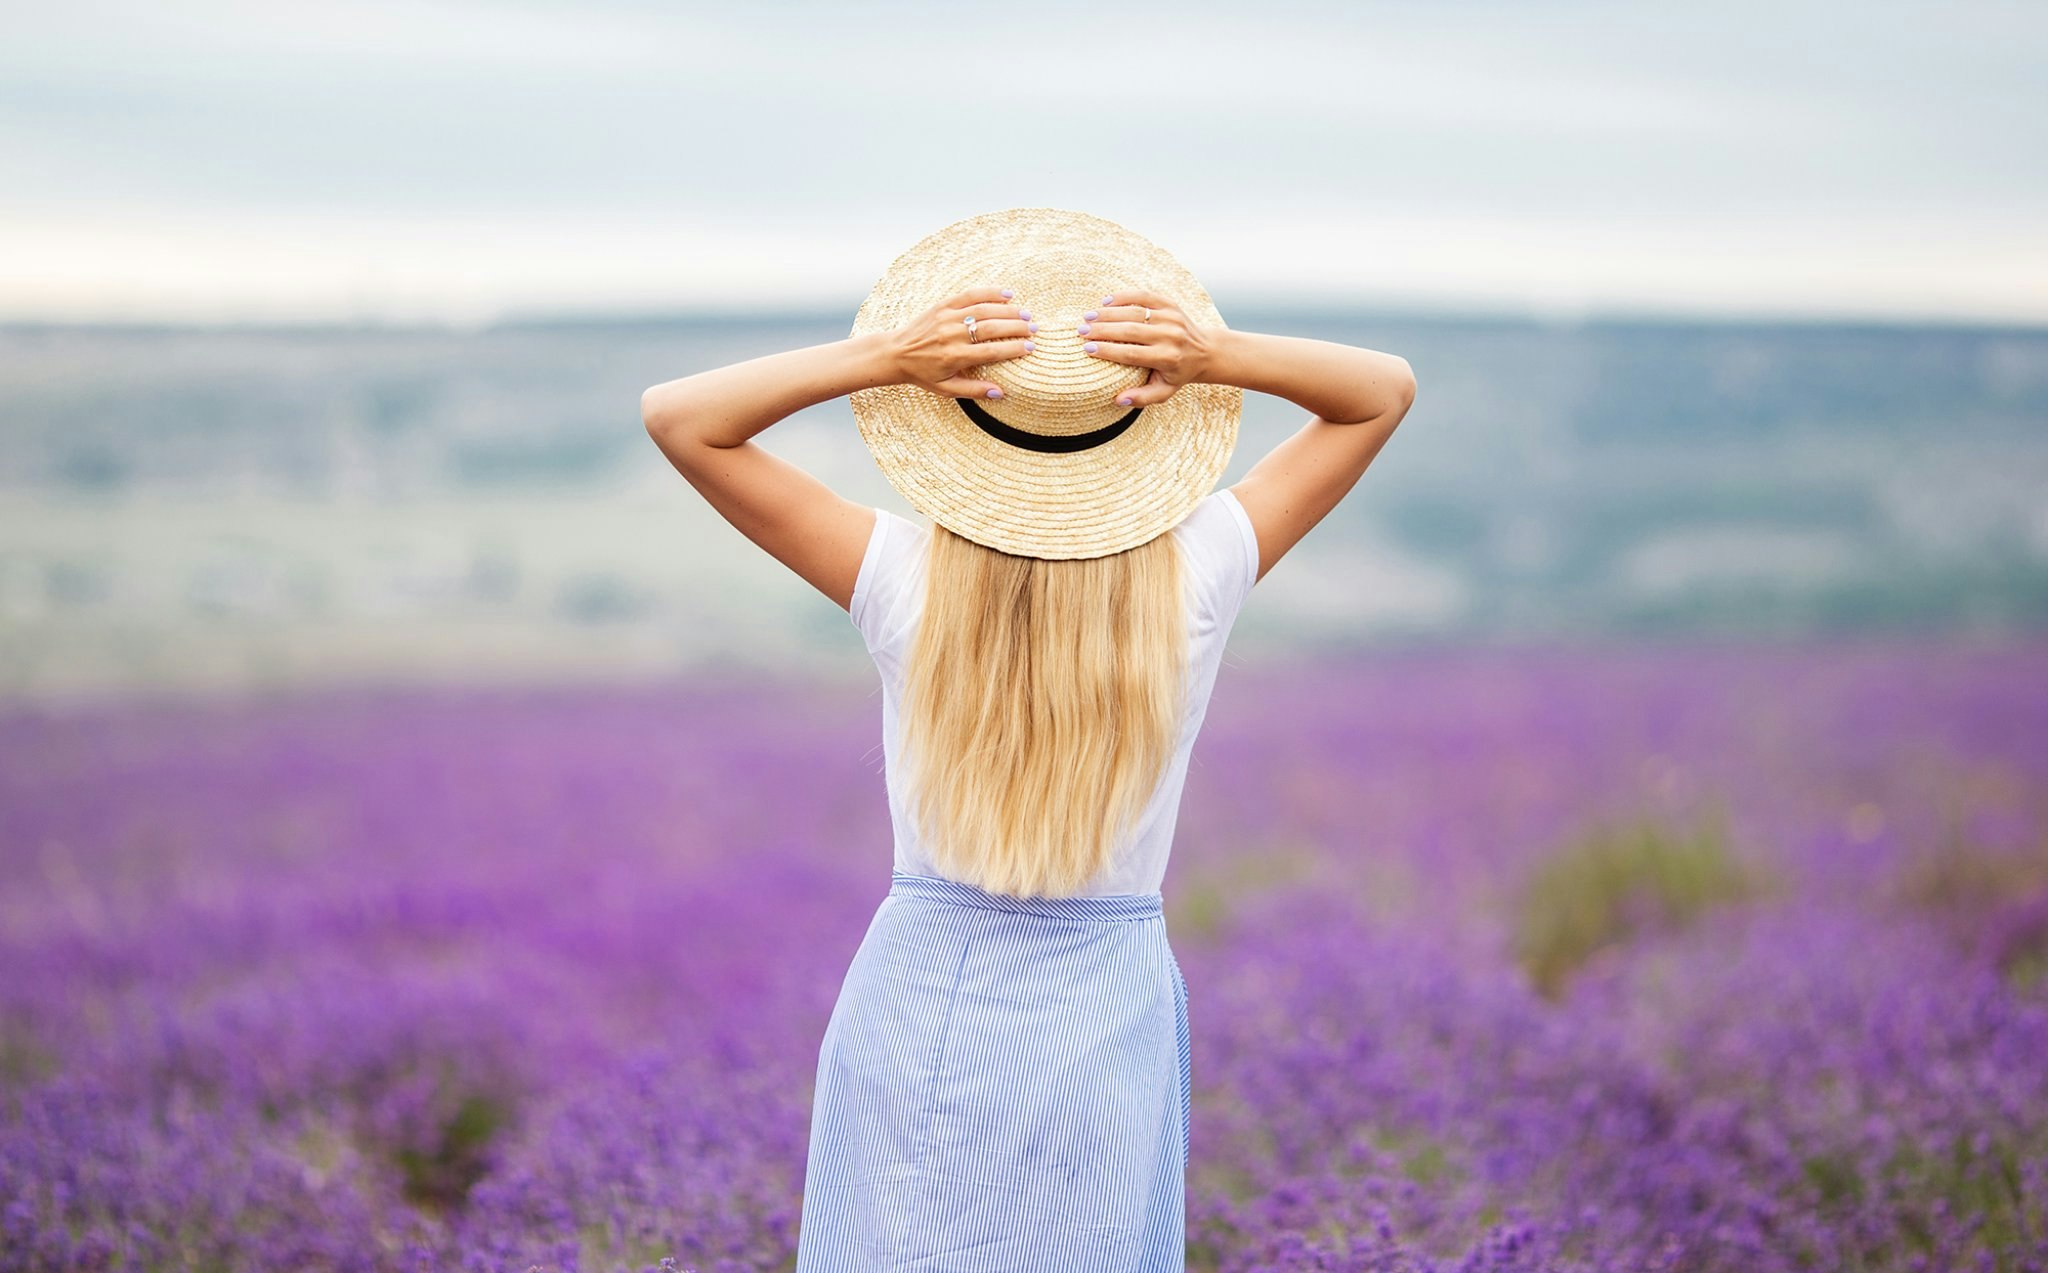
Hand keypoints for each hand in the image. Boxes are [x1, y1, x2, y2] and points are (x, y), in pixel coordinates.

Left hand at [887, 286, 1036, 399]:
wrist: (895, 353)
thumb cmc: (922, 374)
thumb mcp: (946, 389)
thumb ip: (973, 391)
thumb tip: (1001, 393)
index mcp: (954, 357)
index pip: (991, 351)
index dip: (1013, 349)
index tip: (1030, 348)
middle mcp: (951, 335)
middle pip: (991, 327)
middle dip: (1016, 327)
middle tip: (1033, 329)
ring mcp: (947, 317)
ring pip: (983, 309)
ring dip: (1008, 310)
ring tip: (1026, 314)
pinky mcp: (943, 305)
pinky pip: (969, 295)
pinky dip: (989, 292)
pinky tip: (1007, 294)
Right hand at [1078, 287, 1219, 406]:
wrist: (1205, 351)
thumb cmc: (1178, 374)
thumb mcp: (1164, 391)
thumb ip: (1142, 398)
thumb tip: (1118, 400)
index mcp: (1168, 358)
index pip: (1131, 353)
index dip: (1107, 351)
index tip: (1087, 349)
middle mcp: (1170, 335)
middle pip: (1129, 330)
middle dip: (1102, 330)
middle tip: (1081, 331)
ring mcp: (1171, 317)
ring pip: (1135, 311)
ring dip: (1108, 313)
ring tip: (1088, 317)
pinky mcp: (1170, 304)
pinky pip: (1144, 296)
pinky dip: (1124, 297)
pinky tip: (1106, 301)